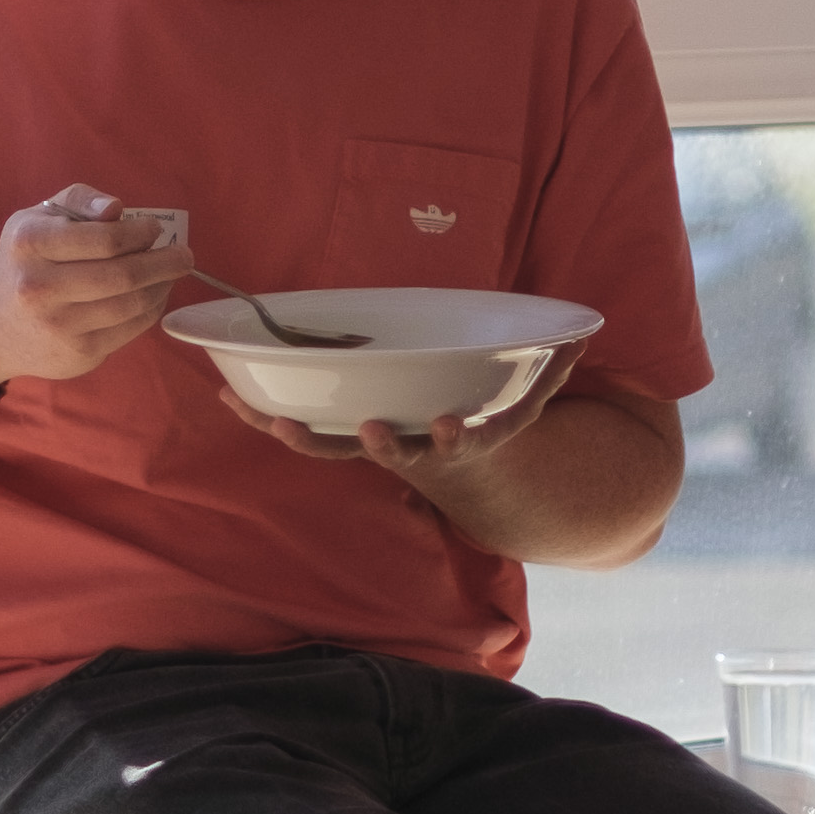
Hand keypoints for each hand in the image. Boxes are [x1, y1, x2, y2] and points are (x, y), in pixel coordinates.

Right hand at [0, 189, 191, 391]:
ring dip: (162, 286)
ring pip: (132, 304)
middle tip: (184, 254)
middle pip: (123, 275)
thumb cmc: (25, 261)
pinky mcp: (77, 353)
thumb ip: (77, 201)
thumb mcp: (36, 218)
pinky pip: (131, 328)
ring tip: (171, 273)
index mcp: (30, 243)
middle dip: (164, 262)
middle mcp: (38, 287)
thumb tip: (117, 209)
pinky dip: (151, 308)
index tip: (155, 230)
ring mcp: (58, 325)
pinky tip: (154, 294)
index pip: (104, 239)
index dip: (141, 234)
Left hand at [215, 354, 570, 494]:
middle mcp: (407, 451)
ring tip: (275, 419)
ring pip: (330, 450)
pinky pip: (297, 430)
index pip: (453, 444)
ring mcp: (366, 447)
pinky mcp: (334, 437)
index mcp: (450, 443)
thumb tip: (586, 338)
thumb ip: (549, 374)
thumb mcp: (518, 405)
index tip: (449, 424)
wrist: (451, 474)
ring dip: (300, 436)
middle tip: (368, 431)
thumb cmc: (480, 421)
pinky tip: (228, 395)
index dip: (450, 438)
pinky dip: (263, 415)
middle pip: (387, 455)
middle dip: (377, 445)